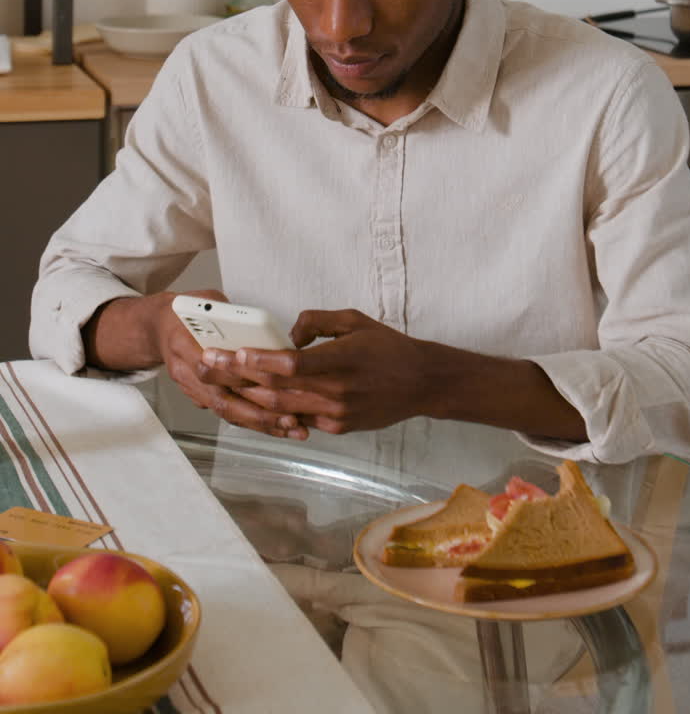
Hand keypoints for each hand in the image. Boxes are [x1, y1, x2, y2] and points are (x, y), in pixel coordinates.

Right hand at [158, 290, 306, 439]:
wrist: (158, 327)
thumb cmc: (186, 310)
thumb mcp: (207, 300)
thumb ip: (230, 314)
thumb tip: (262, 327)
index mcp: (182, 342)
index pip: (211, 367)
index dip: (240, 376)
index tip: (271, 380)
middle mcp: (184, 370)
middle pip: (221, 399)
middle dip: (258, 413)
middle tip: (290, 418)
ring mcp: (190, 388)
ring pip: (226, 412)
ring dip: (260, 423)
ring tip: (291, 428)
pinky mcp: (198, 397)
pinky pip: (226, 413)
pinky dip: (252, 421)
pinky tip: (277, 426)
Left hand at [197, 309, 431, 434]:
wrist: (421, 383)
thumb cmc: (387, 347)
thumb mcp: (354, 320)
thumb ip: (317, 322)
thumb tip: (288, 335)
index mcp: (340, 360)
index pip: (292, 364)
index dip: (260, 361)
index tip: (234, 353)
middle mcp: (336, 391)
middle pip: (278, 390)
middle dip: (239, 378)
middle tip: (209, 366)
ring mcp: (336, 414)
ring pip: (283, 410)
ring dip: (249, 397)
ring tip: (221, 384)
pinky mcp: (338, 427)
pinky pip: (300, 420)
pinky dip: (276, 412)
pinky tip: (253, 401)